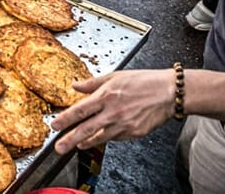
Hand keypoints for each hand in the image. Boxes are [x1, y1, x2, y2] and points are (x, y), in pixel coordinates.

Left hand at [51, 69, 176, 152]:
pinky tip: (100, 137)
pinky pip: (115, 137)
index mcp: (106, 96)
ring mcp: (124, 125)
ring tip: (77, 145)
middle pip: (86, 129)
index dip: (65, 119)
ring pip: (100, 137)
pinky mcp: (134, 133)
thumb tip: (76, 85)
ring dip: (86, 142)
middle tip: (58, 147)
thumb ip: (93, 83)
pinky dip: (106, 137)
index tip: (54, 125)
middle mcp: (113, 112)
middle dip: (70, 140)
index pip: (80, 110)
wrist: (170, 93)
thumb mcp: (116, 76)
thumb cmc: (145, 81)